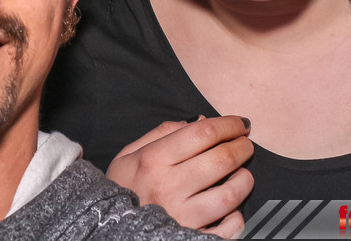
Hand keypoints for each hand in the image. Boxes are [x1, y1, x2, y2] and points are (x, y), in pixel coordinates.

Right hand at [106, 115, 253, 236]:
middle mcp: (169, 187)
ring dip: (244, 179)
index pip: (203, 134)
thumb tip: (200, 120)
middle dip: (242, 147)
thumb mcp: (129, 155)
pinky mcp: (191, 238)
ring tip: (243, 173)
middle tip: (245, 143)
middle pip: (221, 159)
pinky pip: (228, 227)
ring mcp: (182, 216)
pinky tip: (232, 206)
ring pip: (230, 194)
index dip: (229, 124)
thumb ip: (162, 133)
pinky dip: (237, 215)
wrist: (106, 228)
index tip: (240, 123)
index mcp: (154, 160)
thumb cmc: (122, 188)